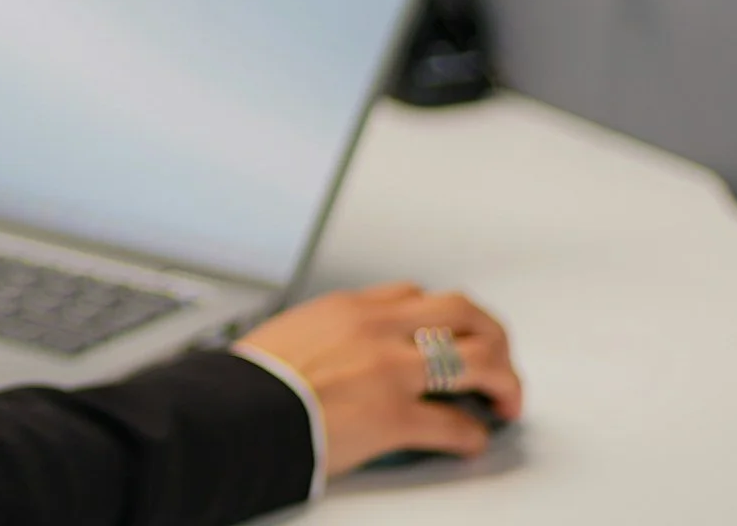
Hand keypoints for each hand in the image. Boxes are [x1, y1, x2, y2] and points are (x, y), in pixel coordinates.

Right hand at [236, 282, 523, 476]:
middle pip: (463, 312)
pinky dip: (473, 435)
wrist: (230, 412)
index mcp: (349, 308)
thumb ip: (327, 335)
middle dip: (494, 338)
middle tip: (500, 364)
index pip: (416, 295)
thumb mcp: (290, 334)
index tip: (452, 335)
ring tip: (506, 402)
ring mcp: (390, 370)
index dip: (446, 316)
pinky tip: (472, 442)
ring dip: (504, 382)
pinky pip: (456, 424)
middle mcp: (378, 330)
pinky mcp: (393, 416)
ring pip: (479, 359)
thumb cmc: (250, 382)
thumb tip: (339, 354)